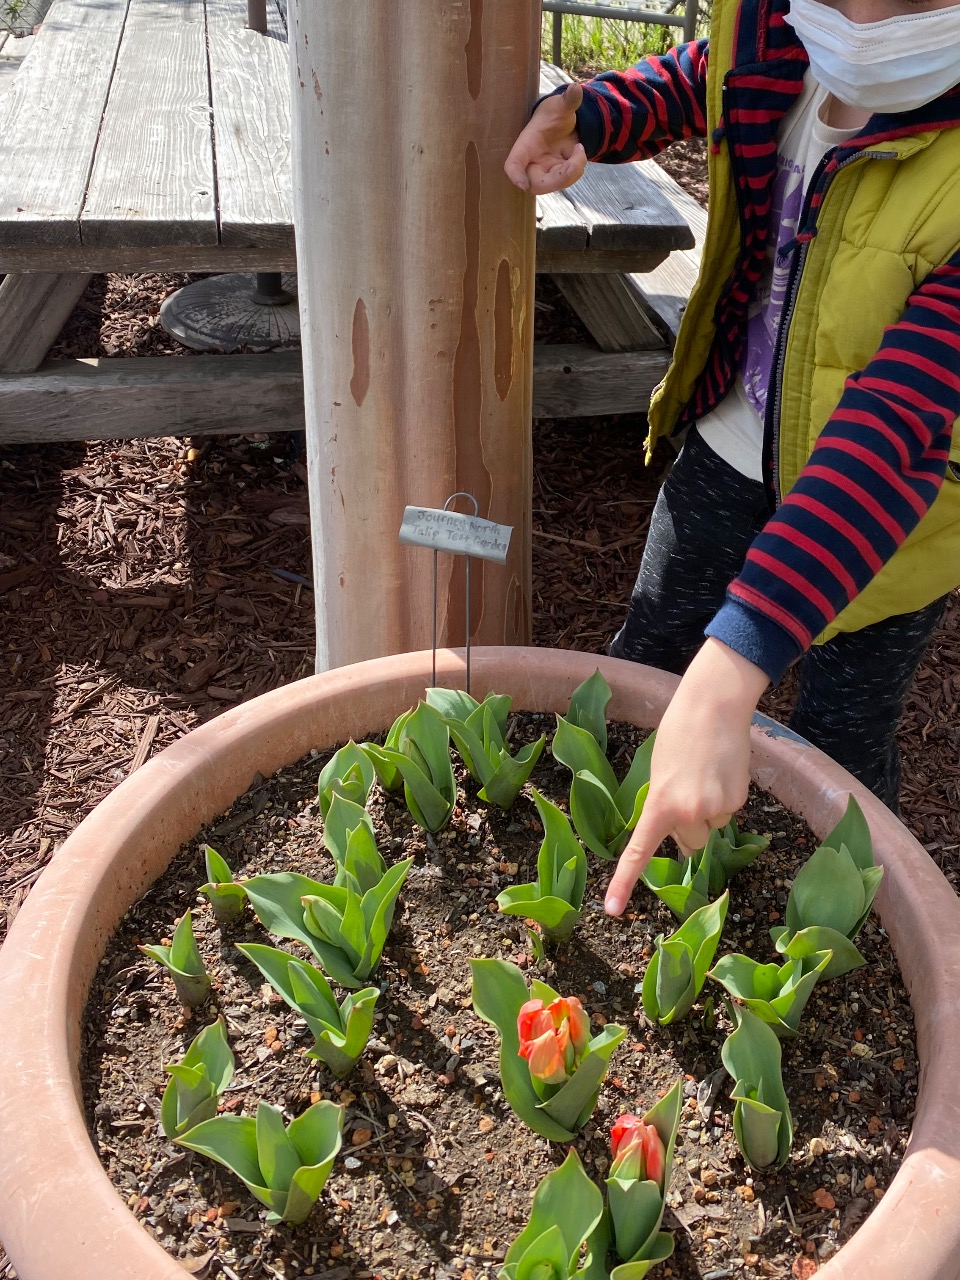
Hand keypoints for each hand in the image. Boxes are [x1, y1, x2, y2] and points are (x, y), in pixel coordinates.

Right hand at [504, 83, 587, 193]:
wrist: (563, 124)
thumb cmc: (555, 113)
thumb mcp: (561, 105)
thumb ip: (568, 100)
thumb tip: (576, 88)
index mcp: (526, 144)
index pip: (513, 163)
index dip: (515, 175)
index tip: (523, 184)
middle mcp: (531, 161)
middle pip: (536, 183)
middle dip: (559, 179)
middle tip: (575, 162)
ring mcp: (544, 171)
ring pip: (554, 185)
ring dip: (573, 171)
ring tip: (579, 149)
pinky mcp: (555, 176)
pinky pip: (565, 181)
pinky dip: (577, 169)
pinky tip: (578, 152)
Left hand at [604, 639, 769, 915]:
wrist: (714, 705)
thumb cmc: (679, 732)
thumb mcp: (659, 771)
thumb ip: (665, 803)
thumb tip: (685, 830)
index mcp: (659, 804)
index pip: (639, 851)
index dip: (624, 883)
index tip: (611, 910)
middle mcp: (688, 813)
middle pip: (689, 842)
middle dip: (688, 825)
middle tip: (688, 790)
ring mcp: (716, 809)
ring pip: (711, 826)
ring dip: (709, 809)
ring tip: (706, 772)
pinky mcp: (739, 800)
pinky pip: (728, 811)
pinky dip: (726, 797)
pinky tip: (722, 769)